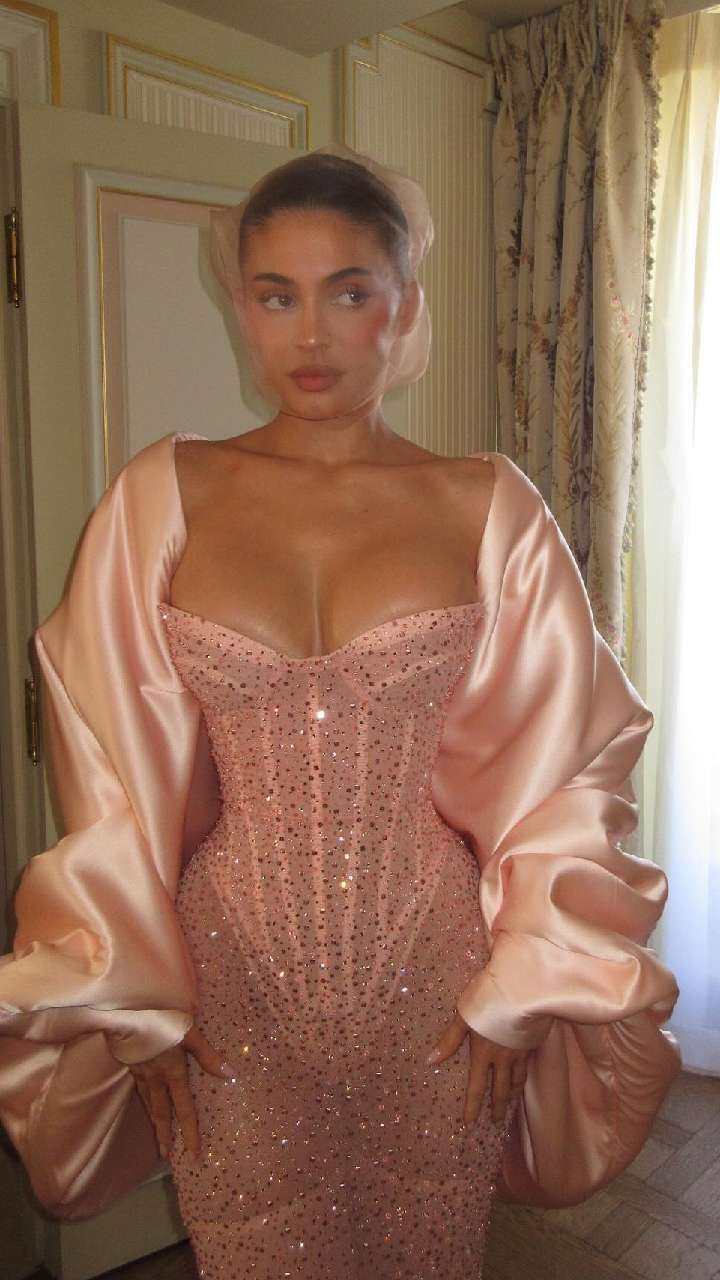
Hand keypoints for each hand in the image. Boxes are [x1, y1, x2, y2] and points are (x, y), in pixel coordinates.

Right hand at [127, 1022, 233, 1159]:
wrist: (123, 1014)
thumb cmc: (161, 1020)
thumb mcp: (189, 1033)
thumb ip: (208, 1055)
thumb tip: (229, 1074)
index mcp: (173, 1074)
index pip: (184, 1110)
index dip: (190, 1133)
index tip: (193, 1154)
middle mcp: (156, 1080)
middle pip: (162, 1113)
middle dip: (166, 1135)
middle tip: (167, 1156)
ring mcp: (141, 1074)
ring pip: (149, 1103)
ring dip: (155, 1122)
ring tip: (158, 1136)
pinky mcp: (130, 1065)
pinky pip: (140, 1090)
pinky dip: (145, 1102)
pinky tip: (146, 1100)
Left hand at [426, 1010, 528, 1126]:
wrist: (521, 990)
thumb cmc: (488, 1000)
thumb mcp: (464, 1017)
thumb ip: (450, 1040)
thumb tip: (431, 1061)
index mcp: (483, 1053)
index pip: (476, 1086)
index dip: (473, 1106)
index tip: (470, 1124)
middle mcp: (503, 1058)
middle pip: (500, 1089)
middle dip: (498, 1107)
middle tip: (497, 1121)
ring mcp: (520, 1052)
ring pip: (517, 1080)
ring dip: (512, 1093)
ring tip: (511, 1101)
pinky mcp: (532, 1043)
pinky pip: (527, 1067)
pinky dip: (524, 1077)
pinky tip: (524, 1077)